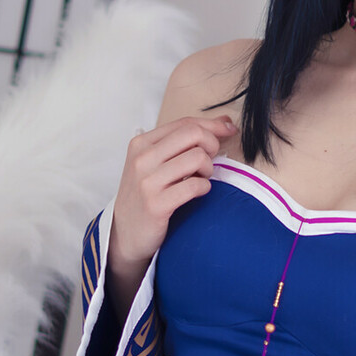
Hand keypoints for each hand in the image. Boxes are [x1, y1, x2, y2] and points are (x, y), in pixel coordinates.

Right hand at [106, 114, 235, 309]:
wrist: (127, 234)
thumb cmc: (146, 195)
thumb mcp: (156, 163)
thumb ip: (183, 142)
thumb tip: (225, 121)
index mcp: (141, 144)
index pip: (185, 123)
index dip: (212, 126)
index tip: (228, 131)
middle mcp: (142, 159)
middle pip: (193, 135)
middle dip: (212, 145)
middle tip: (209, 163)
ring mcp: (147, 182)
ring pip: (197, 158)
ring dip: (208, 169)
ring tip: (201, 179)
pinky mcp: (157, 204)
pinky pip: (195, 186)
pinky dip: (204, 188)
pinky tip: (198, 193)